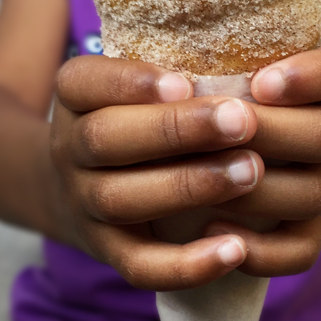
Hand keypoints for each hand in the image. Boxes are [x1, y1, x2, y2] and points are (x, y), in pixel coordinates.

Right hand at [47, 55, 265, 290]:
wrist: (89, 178)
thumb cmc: (139, 110)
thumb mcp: (138, 79)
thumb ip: (175, 63)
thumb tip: (247, 54)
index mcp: (74, 94)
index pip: (84, 82)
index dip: (131, 82)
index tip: (185, 83)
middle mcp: (69, 148)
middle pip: (105, 139)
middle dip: (176, 130)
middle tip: (242, 120)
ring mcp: (83, 202)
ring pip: (121, 200)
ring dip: (190, 185)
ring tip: (250, 171)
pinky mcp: (108, 251)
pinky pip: (139, 266)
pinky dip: (186, 265)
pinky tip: (236, 249)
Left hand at [204, 33, 320, 277]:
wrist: (316, 116)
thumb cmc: (275, 67)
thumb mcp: (280, 38)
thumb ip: (254, 34)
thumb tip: (185, 19)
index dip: (310, 78)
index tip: (262, 81)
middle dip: (269, 133)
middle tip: (218, 127)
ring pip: (311, 194)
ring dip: (253, 189)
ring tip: (200, 176)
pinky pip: (301, 250)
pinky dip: (259, 250)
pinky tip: (210, 230)